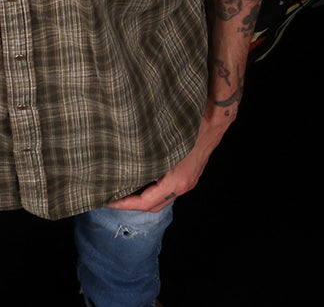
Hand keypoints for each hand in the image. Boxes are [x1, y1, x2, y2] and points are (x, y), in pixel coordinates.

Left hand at [106, 111, 230, 212]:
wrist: (215, 117)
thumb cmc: (189, 125)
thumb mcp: (162, 140)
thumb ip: (144, 154)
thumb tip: (119, 160)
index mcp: (176, 182)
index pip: (145, 202)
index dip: (125, 204)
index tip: (108, 201)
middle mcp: (183, 186)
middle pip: (152, 206)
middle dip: (130, 205)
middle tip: (110, 198)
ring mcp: (188, 182)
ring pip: (160, 200)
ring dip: (141, 199)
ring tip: (122, 190)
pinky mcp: (189, 175)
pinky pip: (167, 191)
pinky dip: (152, 191)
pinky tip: (140, 180)